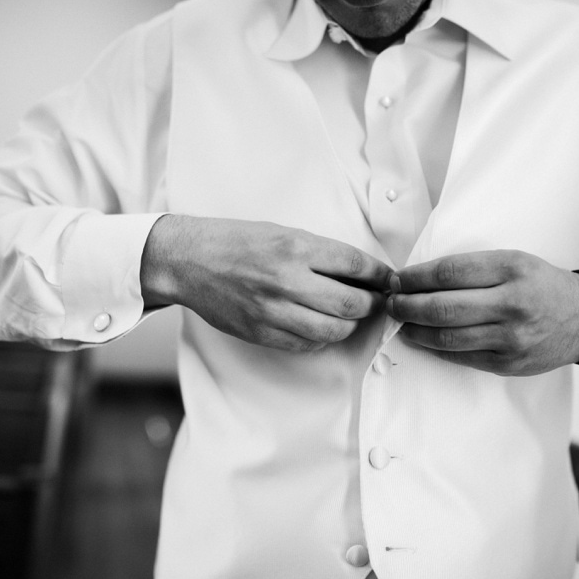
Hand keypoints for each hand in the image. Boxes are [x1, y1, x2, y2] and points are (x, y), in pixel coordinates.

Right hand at [141, 215, 391, 351]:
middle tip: (375, 301)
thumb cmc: (238, 242)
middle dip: (372, 304)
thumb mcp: (284, 233)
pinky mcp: (262, 333)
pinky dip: (321, 337)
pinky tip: (320, 325)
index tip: (390, 280)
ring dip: (349, 324)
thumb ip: (323, 254)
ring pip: (335, 329)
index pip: (357, 266)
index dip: (381, 276)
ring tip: (348, 315)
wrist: (188, 261)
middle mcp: (287, 280)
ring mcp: (274, 310)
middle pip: (353, 303)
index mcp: (297, 248)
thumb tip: (364, 274)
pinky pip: (308, 344)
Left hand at [387, 250, 578, 376]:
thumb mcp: (515, 261)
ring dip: (414, 330)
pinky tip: (425, 339)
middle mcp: (513, 303)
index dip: (415, 277)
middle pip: (443, 306)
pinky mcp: (509, 363)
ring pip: (447, 337)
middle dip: (406, 305)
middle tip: (391, 303)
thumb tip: (420, 279)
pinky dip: (436, 348)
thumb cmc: (543, 285)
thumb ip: (474, 268)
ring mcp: (511, 337)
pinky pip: (461, 356)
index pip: (449, 272)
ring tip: (402, 322)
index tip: (397, 280)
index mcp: (513, 269)